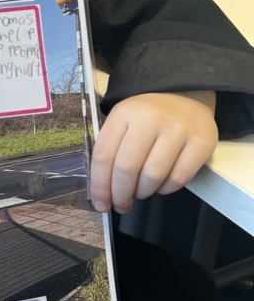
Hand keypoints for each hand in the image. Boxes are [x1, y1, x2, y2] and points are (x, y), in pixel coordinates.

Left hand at [90, 90, 216, 213]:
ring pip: (152, 176)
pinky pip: (178, 179)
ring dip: (143, 192)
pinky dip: (166, 189)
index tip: (100, 204)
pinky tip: (161, 185)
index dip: (100, 185)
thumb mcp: (123, 121)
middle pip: (127, 168)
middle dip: (120, 194)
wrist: (185, 95)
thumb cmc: (147, 116)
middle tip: (121, 205)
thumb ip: (111, 149)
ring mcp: (178, 130)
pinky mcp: (201, 142)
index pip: (103, 155)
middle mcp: (150, 119)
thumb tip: (102, 191)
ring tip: (141, 192)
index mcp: (124, 113)